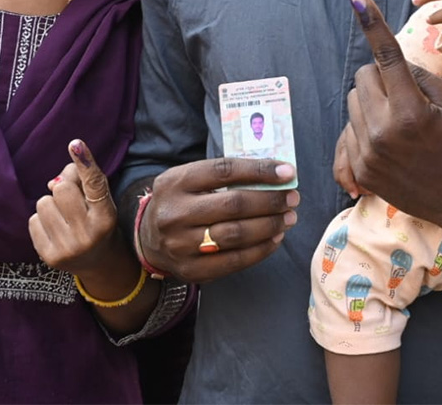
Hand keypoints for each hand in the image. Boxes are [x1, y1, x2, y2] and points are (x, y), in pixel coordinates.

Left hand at [29, 139, 120, 274]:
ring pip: (43, 203)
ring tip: (64, 218)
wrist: (98, 263)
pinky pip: (32, 220)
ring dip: (51, 205)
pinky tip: (55, 230)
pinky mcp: (49, 257)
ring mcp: (67, 247)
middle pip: (62, 189)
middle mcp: (88, 234)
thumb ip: (83, 184)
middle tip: (73, 201)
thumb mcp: (101, 202)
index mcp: (106, 217)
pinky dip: (42, 221)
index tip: (75, 144)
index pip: (94, 184)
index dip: (84, 162)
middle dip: (64, 189)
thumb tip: (52, 182)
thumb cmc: (98, 223)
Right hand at [138, 158, 298, 283]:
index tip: (287, 172)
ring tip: (288, 217)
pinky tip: (275, 238)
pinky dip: (260, 250)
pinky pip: (234, 261)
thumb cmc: (181, 201)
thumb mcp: (189, 179)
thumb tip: (274, 175)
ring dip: (270, 225)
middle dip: (270, 200)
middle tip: (292, 198)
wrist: (148, 239)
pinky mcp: (191, 270)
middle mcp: (175, 213)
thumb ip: (223, 176)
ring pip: (236, 235)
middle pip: (233, 205)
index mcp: (175, 182)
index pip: (224, 170)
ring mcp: (181, 245)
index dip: (259, 170)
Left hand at [337, 0, 441, 233]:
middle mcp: (383, 133)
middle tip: (409, 95)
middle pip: (363, 77)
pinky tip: (391, 141)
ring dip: (372, 102)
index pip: (386, 55)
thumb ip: (422, 76)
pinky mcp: (362, 172)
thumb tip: (391, 60)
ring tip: (403, 122)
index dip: (372, 23)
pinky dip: (365, 128)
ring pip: (353, 103)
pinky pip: (349, 132)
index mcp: (410, 111)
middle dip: (382, 77)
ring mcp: (369, 155)